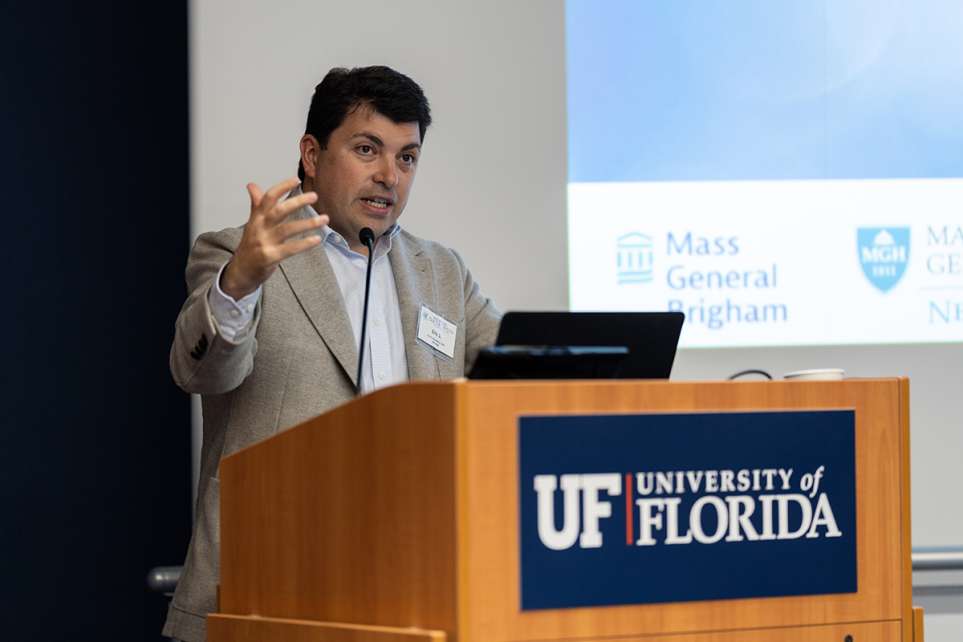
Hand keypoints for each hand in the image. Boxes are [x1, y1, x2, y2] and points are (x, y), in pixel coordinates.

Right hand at [221, 177, 326, 298]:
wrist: (240, 271)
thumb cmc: (250, 245)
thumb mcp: (252, 223)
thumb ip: (256, 204)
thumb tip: (252, 185)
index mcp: (256, 218)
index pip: (268, 198)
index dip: (282, 187)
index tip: (296, 179)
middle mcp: (259, 228)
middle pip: (279, 211)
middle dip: (297, 202)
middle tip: (314, 195)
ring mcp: (264, 242)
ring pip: (288, 229)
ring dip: (308, 223)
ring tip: (325, 219)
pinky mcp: (270, 257)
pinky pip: (290, 249)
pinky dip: (304, 243)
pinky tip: (317, 239)